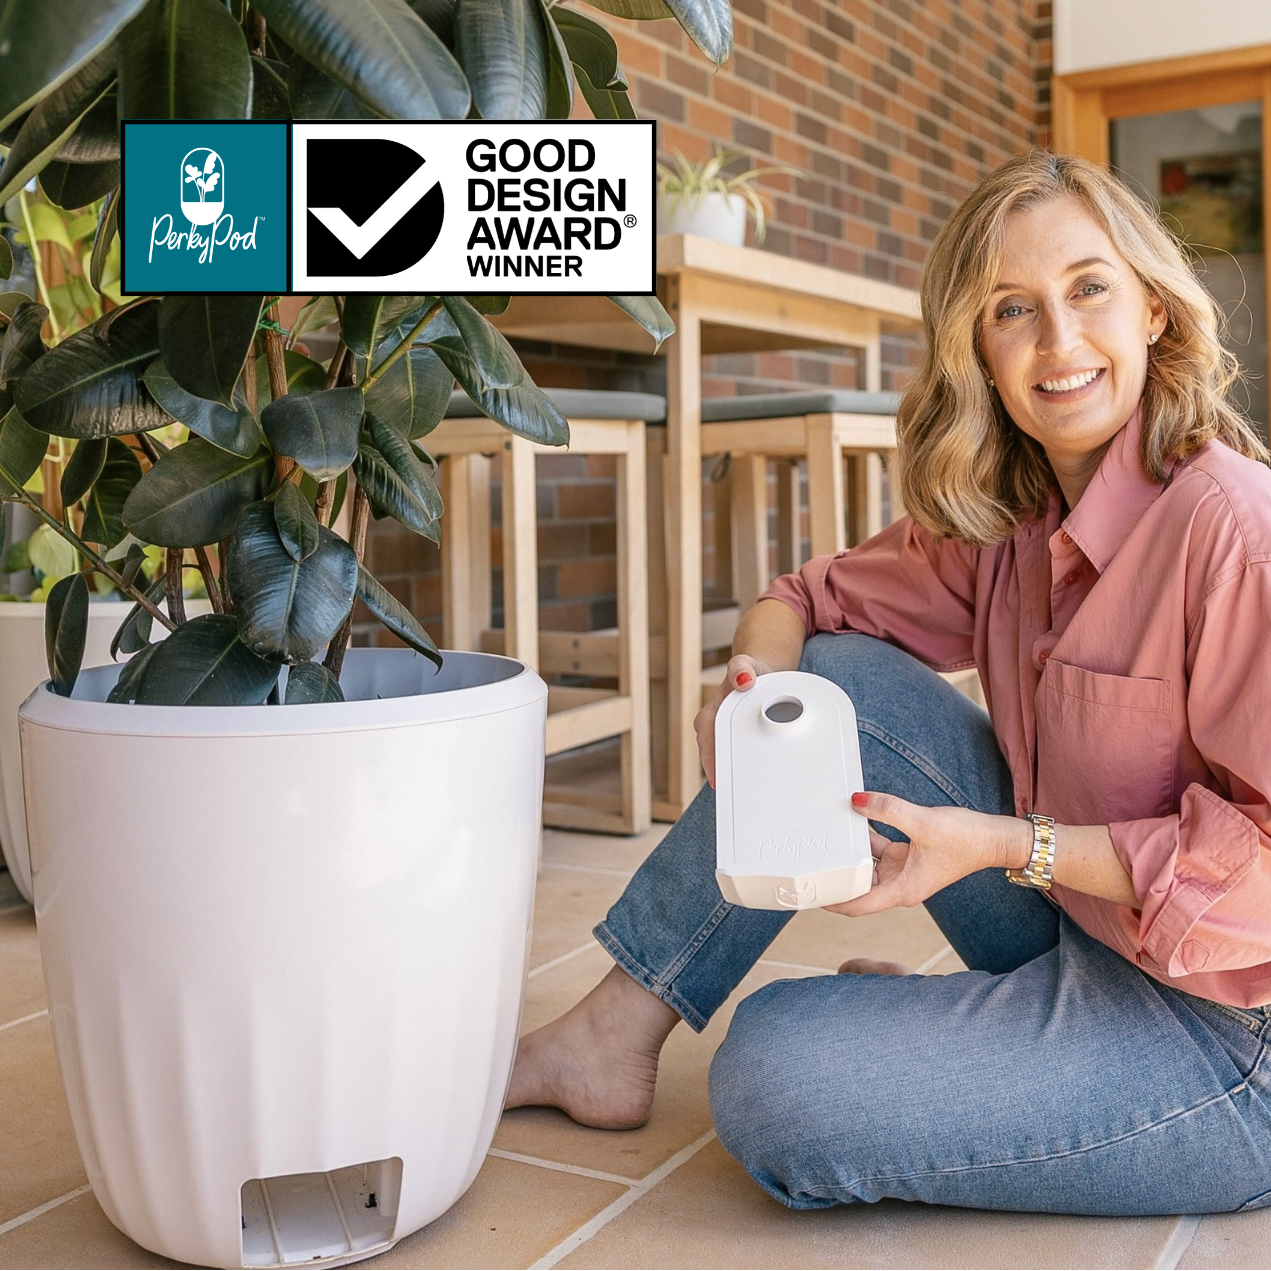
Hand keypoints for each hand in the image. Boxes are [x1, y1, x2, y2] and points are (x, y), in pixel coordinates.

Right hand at [695, 654, 773, 788]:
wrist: (757, 671)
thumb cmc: (751, 670)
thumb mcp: (747, 666)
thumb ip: (742, 669)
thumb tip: (743, 679)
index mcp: (710, 715)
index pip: (708, 744)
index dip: (712, 764)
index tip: (719, 781)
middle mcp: (711, 728)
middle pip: (713, 757)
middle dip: (720, 776)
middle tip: (732, 796)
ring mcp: (721, 736)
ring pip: (721, 760)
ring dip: (728, 775)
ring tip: (738, 796)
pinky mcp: (732, 740)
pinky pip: (731, 758)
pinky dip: (737, 770)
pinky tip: (747, 784)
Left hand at [825, 791, 1031, 916]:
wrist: (994, 838)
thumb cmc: (966, 840)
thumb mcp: (923, 822)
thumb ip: (887, 809)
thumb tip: (856, 800)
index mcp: (902, 890)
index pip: (857, 905)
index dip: (832, 902)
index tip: (809, 894)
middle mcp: (899, 885)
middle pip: (857, 887)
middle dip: (835, 876)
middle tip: (807, 863)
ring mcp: (902, 871)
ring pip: (866, 866)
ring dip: (849, 853)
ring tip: (824, 838)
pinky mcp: (906, 856)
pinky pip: (877, 850)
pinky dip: (865, 839)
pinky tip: (853, 820)